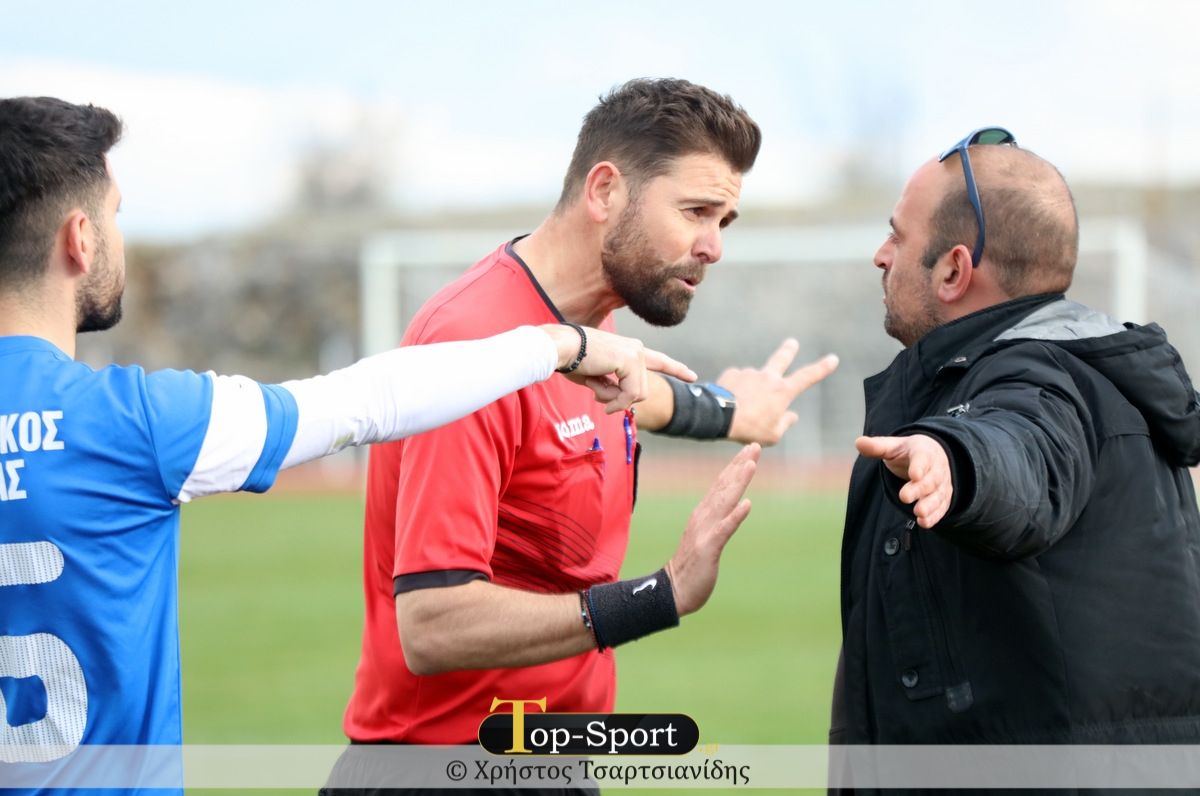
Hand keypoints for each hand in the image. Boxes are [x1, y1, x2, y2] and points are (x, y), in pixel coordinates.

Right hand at [540, 325, 696, 413]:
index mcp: (630, 350)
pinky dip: (614, 400)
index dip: (676, 369)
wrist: (561, 348)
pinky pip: (630, 394)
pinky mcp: (631, 361)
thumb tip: (618, 404)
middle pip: (641, 391)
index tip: (693, 376)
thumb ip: (612, 387)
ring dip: (613, 399)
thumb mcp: (596, 378)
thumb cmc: (572, 360)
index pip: (659, 360)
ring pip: (637, 395)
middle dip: (619, 400)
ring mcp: (636, 354)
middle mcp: (637, 349)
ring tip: (594, 387)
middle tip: (597, 395)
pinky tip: (597, 393)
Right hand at [665, 444, 759, 615]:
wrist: (673, 591)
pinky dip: (735, 516)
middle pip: (724, 486)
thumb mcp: (706, 537)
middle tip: (755, 445)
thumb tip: (737, 503)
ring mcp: (705, 532)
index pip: (721, 484)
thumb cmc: (692, 566)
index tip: (750, 449)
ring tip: (752, 464)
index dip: (736, 466)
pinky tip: (747, 504)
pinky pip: (724, 530)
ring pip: (725, 502)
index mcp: (703, 514)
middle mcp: (703, 518)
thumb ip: (718, 519)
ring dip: (738, 482)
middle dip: (740, 465)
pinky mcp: (708, 548)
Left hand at [717, 339, 837, 445]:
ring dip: (751, 391)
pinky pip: (737, 383)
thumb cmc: (748, 429)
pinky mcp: (732, 374)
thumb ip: (784, 423)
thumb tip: (792, 416)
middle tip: (792, 342)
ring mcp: (749, 374)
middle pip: (781, 359)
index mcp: (783, 392)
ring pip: (754, 382)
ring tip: (742, 409)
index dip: (822, 368)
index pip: (808, 377)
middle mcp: (768, 378)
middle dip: (788, 350)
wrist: (718, 416)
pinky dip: (736, 392)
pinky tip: (730, 402)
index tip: (833, 358)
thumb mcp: (772, 435)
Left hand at [855, 434, 952, 527]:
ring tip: (918, 513)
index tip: (914, 475)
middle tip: (904, 497)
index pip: (923, 457)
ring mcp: (942, 484)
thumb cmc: (907, 453)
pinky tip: (924, 522)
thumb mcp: (892, 447)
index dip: (919, 466)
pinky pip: (941, 507)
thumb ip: (877, 447)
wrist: (932, 457)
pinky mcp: (944, 498)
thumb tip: (858, 442)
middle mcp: (936, 468)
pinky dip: (934, 515)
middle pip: (930, 479)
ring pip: (938, 495)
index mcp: (923, 451)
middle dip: (919, 489)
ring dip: (929, 505)